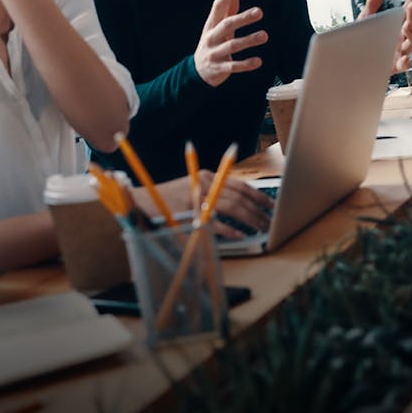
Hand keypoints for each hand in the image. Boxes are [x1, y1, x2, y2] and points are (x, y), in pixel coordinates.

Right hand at [135, 171, 274, 237]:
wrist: (141, 202)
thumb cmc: (168, 200)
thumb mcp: (193, 191)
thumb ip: (213, 194)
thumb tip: (241, 206)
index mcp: (206, 176)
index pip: (239, 184)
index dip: (257, 195)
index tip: (270, 204)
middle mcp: (203, 183)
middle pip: (239, 195)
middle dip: (258, 209)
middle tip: (270, 220)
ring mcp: (197, 197)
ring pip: (232, 206)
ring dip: (250, 218)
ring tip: (261, 228)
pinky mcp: (189, 212)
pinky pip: (215, 222)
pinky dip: (229, 229)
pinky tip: (240, 236)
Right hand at [194, 0, 267, 86]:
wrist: (198, 71)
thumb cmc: (213, 43)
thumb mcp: (217, 26)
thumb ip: (227, 8)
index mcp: (211, 25)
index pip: (217, 8)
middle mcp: (211, 37)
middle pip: (226, 25)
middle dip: (243, 18)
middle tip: (259, 12)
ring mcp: (214, 53)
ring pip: (232, 46)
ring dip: (248, 40)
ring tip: (264, 35)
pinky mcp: (220, 68)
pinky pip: (233, 66)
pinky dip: (246, 64)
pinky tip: (258, 61)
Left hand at [358, 0, 411, 72]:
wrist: (351, 60)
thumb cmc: (362, 40)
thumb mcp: (367, 19)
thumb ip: (373, 3)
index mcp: (395, 26)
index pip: (407, 11)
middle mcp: (400, 38)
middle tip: (411, 5)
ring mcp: (398, 52)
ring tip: (405, 27)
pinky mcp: (393, 66)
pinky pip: (403, 65)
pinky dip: (406, 62)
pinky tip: (405, 58)